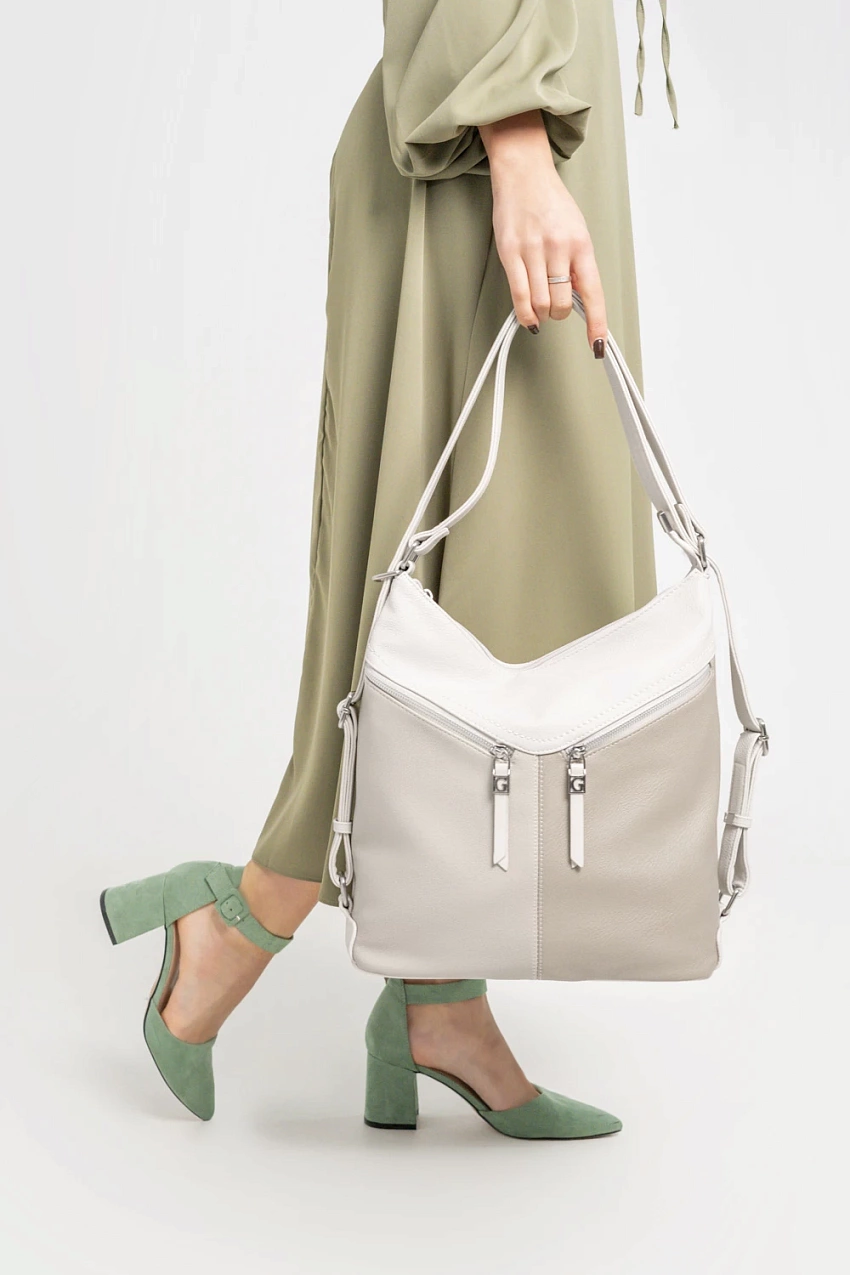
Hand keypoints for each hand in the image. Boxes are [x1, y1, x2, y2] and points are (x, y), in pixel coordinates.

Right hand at [479, 111, 606, 355]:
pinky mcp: (510, 253)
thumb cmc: (550, 204)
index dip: (597, 324)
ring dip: (542, 313)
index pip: (593, 293)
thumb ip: (578, 265)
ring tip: (539, 304)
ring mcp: (533, 250)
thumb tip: (579, 300)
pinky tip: (528, 317)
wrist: (524, 174)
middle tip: (555, 308)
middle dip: (559, 314)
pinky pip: (519, 296)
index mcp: (581, 244)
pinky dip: (525, 314)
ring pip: (541, 303)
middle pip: (562, 304)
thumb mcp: (576, 231)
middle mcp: (559, 248)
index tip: (597, 345)